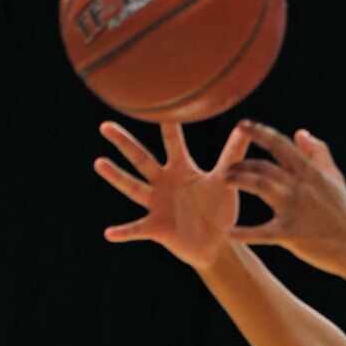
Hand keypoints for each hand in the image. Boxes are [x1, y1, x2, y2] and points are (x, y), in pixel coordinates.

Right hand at [94, 120, 251, 269]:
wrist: (217, 244)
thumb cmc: (219, 210)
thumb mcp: (226, 180)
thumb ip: (233, 154)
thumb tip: (246, 126)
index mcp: (181, 169)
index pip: (172, 141)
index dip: (167, 124)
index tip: (155, 102)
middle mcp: (164, 182)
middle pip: (141, 158)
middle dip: (124, 143)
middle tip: (106, 126)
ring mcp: (158, 204)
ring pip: (133, 187)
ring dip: (116, 177)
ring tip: (99, 163)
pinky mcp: (157, 228)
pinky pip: (137, 230)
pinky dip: (124, 232)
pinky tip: (109, 233)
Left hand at [226, 124, 345, 273]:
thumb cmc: (342, 211)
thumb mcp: (334, 177)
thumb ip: (318, 152)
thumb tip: (300, 133)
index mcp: (309, 171)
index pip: (279, 144)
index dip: (259, 132)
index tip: (242, 124)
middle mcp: (299, 186)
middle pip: (263, 165)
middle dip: (242, 163)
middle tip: (227, 167)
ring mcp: (294, 208)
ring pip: (259, 185)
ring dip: (238, 180)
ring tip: (225, 181)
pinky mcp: (290, 234)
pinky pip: (262, 232)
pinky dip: (244, 233)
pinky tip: (228, 233)